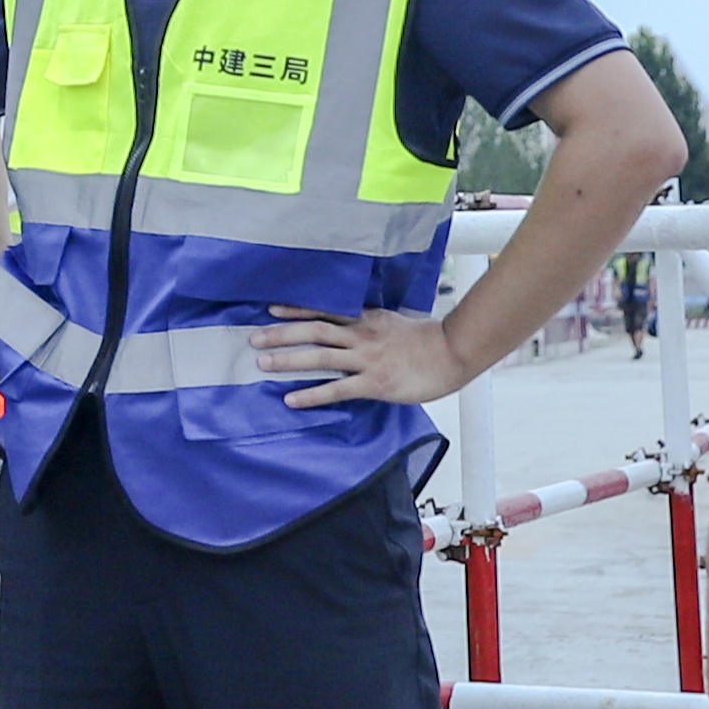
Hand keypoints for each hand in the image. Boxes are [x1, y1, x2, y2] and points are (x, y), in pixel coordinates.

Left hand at [258, 304, 474, 409]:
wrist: (453, 353)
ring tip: (262, 364)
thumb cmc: (426, 341)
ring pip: (321, 358)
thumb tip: (347, 326)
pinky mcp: (375, 384)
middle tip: (254, 339)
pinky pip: (337, 390)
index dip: (297, 309)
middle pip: (315, 331)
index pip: (325, 310)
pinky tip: (291, 400)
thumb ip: (369, 324)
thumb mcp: (393, 323)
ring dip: (289, 361)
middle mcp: (362, 336)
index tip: (271, 309)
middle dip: (282, 334)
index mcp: (367, 320)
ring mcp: (367, 360)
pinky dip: (312, 395)